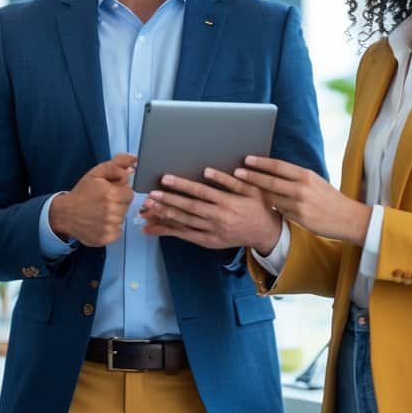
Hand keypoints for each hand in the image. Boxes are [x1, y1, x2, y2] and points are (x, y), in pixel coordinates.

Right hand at [49, 154, 136, 246]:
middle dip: (118, 203)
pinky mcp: (107, 238)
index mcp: (112, 195)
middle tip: (103, 202)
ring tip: (100, 212)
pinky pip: (117, 231)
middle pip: (126, 206)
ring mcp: (110, 227)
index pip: (129, 193)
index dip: (120, 191)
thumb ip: (116, 166)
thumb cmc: (81, 193)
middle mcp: (113, 212)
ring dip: (114, 215)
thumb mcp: (96, 173)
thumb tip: (133, 163)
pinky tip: (99, 222)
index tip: (109, 192)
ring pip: (122, 218)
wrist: (65, 213)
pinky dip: (110, 227)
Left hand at [139, 168, 281, 253]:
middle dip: (168, 201)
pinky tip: (153, 228)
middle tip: (150, 195)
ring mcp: (212, 232)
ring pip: (184, 223)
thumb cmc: (257, 207)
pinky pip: (185, 236)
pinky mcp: (208, 241)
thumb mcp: (252, 190)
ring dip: (165, 216)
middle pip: (189, 208)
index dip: (182, 185)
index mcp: (227, 203)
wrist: (264, 233)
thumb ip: (231, 181)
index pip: (200, 192)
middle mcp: (218, 218)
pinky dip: (168, 231)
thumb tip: (210, 171)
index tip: (166, 179)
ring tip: (147, 210)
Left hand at [235, 156, 371, 243]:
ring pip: (272, 197)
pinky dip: (271, 208)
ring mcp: (299, 204)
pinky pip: (279, 211)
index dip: (261, 162)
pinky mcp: (299, 218)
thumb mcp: (315, 181)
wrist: (347, 217)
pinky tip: (261, 206)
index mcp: (306, 175)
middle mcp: (302, 188)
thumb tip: (274, 170)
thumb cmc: (329, 198)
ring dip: (257, 194)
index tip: (247, 159)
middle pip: (270, 180)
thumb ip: (296, 177)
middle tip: (236, 173)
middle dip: (251, 176)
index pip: (278, 166)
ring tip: (242, 189)